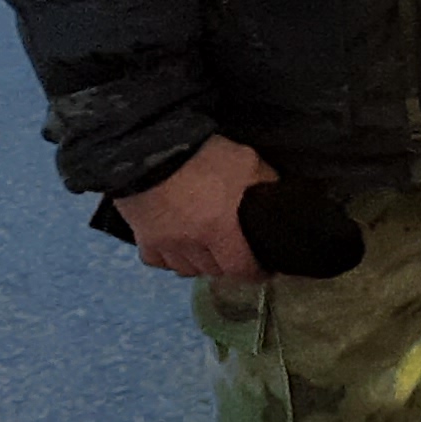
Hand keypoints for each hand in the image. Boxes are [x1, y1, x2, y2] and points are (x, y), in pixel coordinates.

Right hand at [116, 135, 273, 285]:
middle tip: (236, 251)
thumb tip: (277, 200)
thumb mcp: (246, 162)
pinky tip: (180, 247)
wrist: (150, 149)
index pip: (241, 269)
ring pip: (187, 269)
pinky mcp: (143, 240)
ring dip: (201, 263)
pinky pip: (160, 262)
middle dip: (229, 264)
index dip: (256, 271)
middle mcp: (192, 245)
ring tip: (209, 249)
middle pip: (215, 270)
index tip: (264, 267)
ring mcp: (165, 245)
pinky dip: (172, 259)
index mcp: (220, 229)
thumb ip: (264, 185)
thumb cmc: (203, 156)